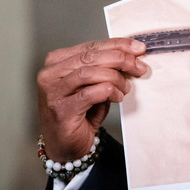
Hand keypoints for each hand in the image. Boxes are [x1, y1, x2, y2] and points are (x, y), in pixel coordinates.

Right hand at [37, 38, 147, 161]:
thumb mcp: (93, 84)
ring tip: (126, 87)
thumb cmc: (79, 113)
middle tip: (139, 67)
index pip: (90, 46)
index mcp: (57, 62)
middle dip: (121, 59)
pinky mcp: (61, 110)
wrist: (66, 145)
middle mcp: (51, 75)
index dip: (117, 45)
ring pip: (90, 73)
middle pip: (91, 57)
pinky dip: (109, 92)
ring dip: (115, 78)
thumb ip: (106, 68)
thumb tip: (134, 56)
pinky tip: (117, 97)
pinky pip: (90, 93)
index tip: (138, 48)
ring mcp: (53, 93)